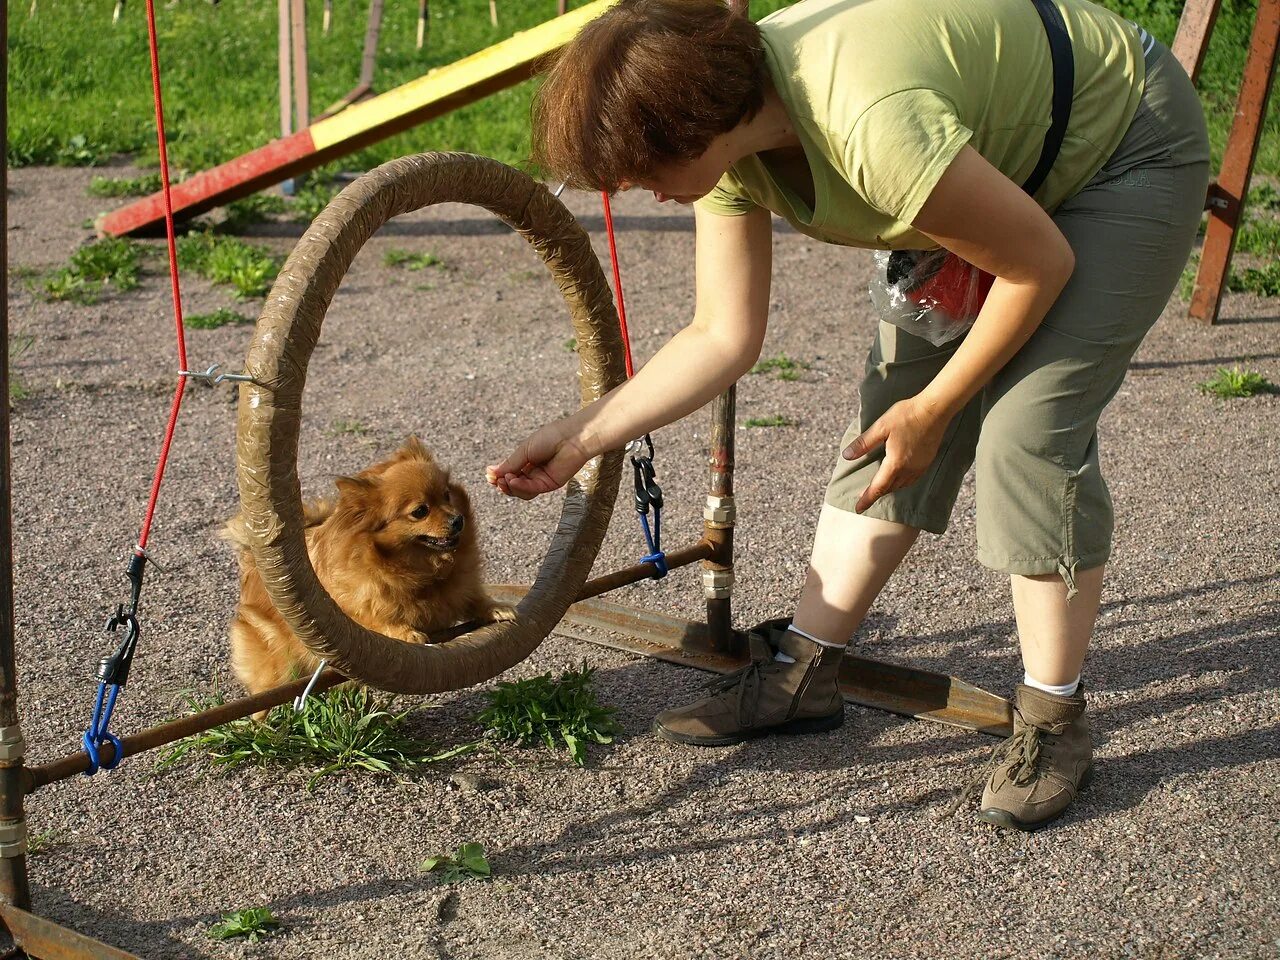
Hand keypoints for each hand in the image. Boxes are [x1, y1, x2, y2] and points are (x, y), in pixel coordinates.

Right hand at [485, 419, 594, 500]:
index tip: (489, 475)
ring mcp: (541, 479)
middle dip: (502, 484)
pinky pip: (531, 490)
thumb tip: (491, 473)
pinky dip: (520, 487)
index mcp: (527, 460)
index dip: (499, 476)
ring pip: (521, 491)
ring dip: (510, 487)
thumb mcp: (524, 450)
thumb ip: (510, 464)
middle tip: (495, 480)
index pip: (510, 473)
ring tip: (506, 479)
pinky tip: (513, 480)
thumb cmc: (550, 438)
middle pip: (514, 485)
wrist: (572, 438)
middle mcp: (533, 471)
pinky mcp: (549, 485)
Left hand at [842, 397, 949, 512]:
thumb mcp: (880, 427)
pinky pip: (912, 479)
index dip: (867, 499)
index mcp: (896, 463)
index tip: (858, 509)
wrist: (934, 409)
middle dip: (877, 493)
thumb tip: (847, 456)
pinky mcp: (927, 461)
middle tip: (864, 496)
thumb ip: (863, 444)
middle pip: (890, 488)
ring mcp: (920, 466)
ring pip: (902, 485)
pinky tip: (898, 476)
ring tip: (880, 487)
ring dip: (890, 488)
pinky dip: (902, 482)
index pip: (878, 487)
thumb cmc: (906, 416)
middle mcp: (909, 469)